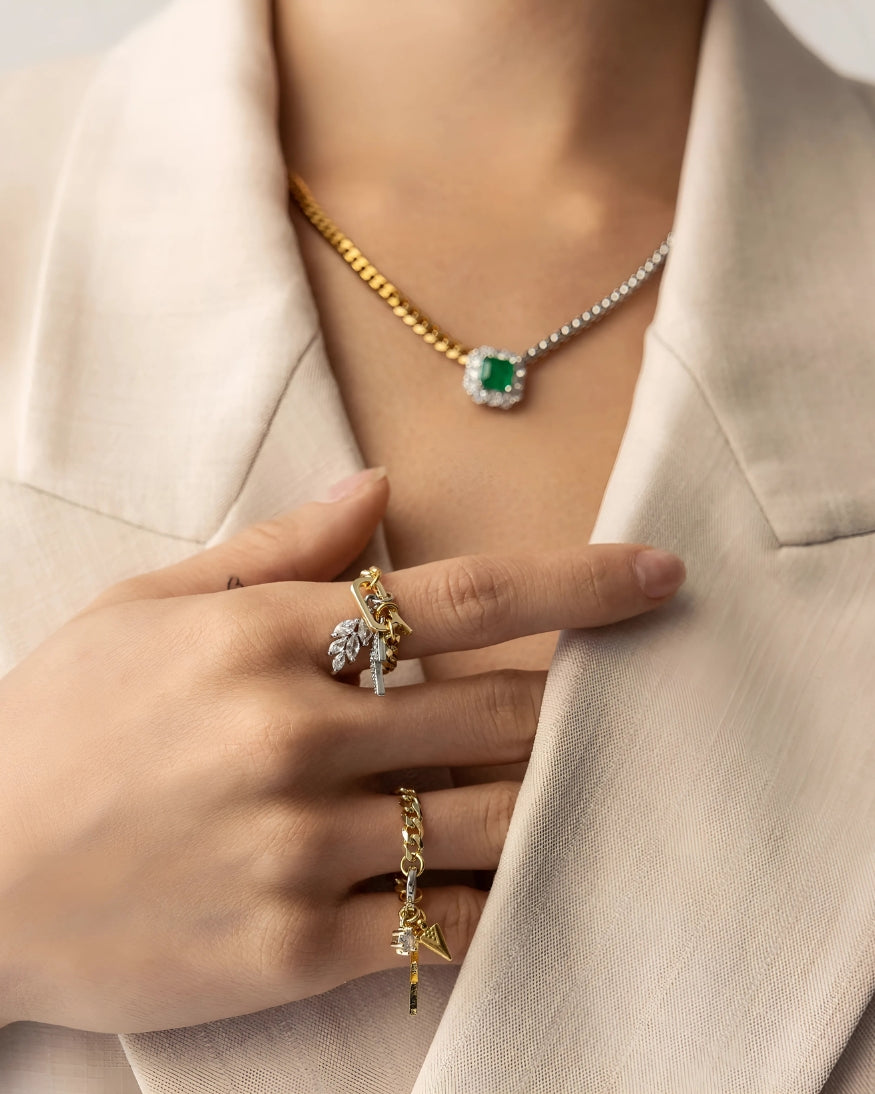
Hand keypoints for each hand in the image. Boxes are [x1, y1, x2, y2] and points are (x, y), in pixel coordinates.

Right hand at [0, 467, 685, 1033]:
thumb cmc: (59, 726)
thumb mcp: (147, 609)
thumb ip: (275, 551)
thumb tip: (378, 492)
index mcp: (268, 639)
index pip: (466, 598)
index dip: (580, 583)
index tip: (655, 577)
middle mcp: (298, 737)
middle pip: (500, 717)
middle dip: (558, 713)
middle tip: (583, 710)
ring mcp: (300, 849)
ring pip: (487, 823)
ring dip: (532, 803)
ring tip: (539, 792)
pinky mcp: (292, 947)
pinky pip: (439, 924)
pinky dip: (480, 897)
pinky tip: (480, 878)